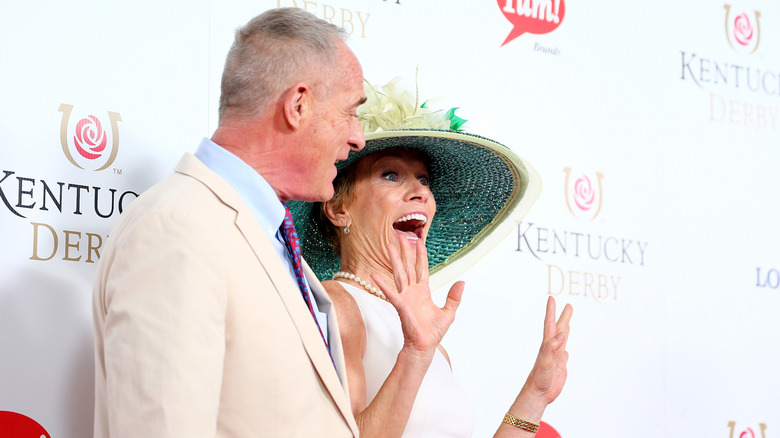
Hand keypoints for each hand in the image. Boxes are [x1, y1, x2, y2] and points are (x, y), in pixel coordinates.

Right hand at [372, 236, 463, 359]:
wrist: (425, 347)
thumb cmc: (433, 332)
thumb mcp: (449, 313)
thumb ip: (454, 297)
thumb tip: (462, 282)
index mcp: (423, 292)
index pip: (421, 269)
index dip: (420, 255)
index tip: (419, 241)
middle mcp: (413, 291)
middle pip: (408, 266)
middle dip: (405, 251)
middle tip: (401, 235)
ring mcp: (405, 297)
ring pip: (399, 274)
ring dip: (394, 260)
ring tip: (389, 246)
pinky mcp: (400, 306)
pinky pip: (391, 293)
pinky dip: (382, 284)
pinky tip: (374, 275)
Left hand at [523, 296, 572, 404]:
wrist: (538, 394)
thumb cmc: (539, 379)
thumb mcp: (546, 362)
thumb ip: (551, 348)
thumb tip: (560, 334)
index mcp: (548, 345)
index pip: (550, 324)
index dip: (551, 311)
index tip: (551, 298)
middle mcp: (552, 349)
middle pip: (559, 330)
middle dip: (563, 317)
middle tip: (569, 306)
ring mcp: (556, 358)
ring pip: (562, 340)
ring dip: (566, 330)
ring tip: (568, 321)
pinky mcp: (559, 367)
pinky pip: (564, 356)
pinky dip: (565, 350)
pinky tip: (565, 349)